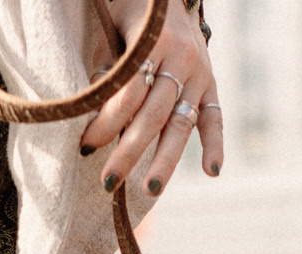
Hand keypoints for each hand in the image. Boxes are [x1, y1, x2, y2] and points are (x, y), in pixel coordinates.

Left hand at [80, 0, 222, 195]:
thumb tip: (92, 116)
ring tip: (151, 189)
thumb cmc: (132, 14)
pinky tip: (211, 171)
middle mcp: (181, 58)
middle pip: (153, 114)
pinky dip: (216, 144)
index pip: (129, 92)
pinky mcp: (211, 83)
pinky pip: (216, 117)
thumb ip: (108, 71)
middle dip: (129, 150)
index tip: (86, 146)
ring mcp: (200, 73)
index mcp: (154, 42)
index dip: (107, 121)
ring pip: (182, 123)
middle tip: (109, 180)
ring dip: (166, 160)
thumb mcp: (113, 32)